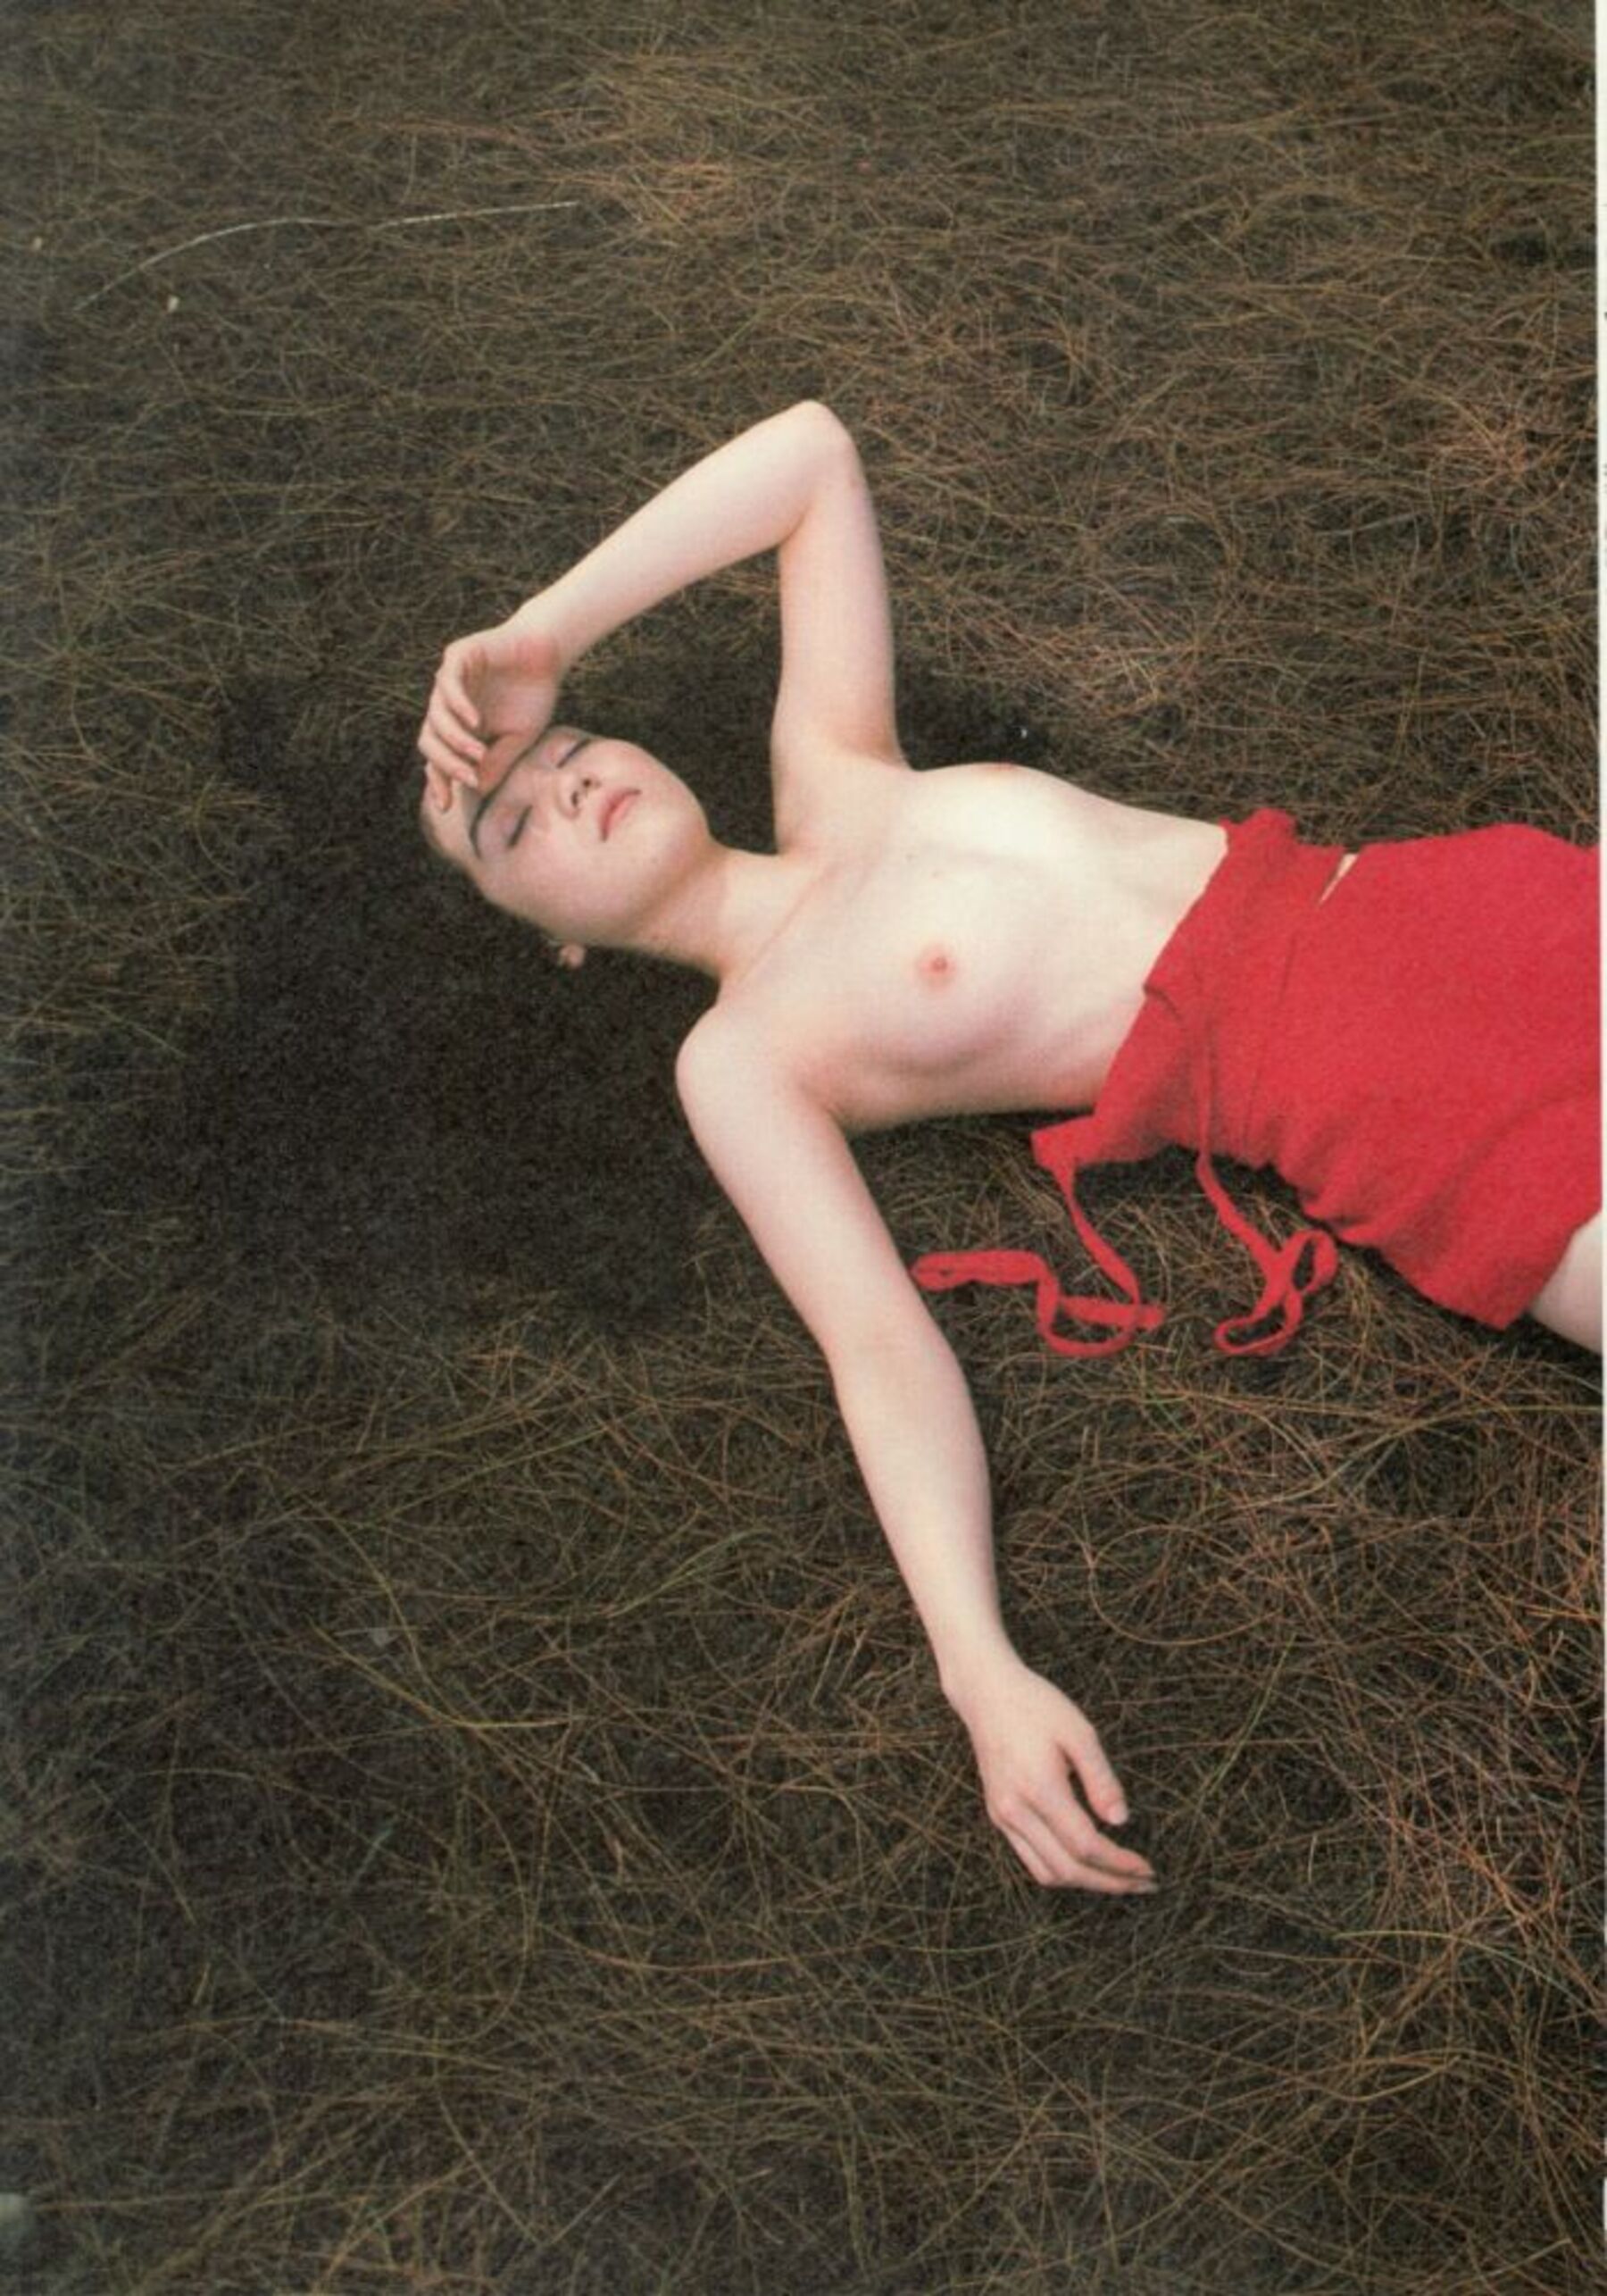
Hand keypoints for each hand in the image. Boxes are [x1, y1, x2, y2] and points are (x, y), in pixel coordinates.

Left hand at [416, 618, 562, 810]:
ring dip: (455, 739)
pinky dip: (458, 705)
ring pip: (436, 716)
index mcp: (457, 727)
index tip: (446, 805)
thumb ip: (496, 762)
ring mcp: (449, 681)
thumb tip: (477, 790)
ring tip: (478, 753)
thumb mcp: (518, 738)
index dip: (438, 781)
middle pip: (429, 740)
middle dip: (445, 764)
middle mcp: (447, 706)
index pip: (435, 757)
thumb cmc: (533, 695)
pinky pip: (448, 684)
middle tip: (468, 778)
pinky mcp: (458, 657)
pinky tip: (475, 721)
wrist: (547, 653)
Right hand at [954, 1655, 1155, 1895]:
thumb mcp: (1079, 1732)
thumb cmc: (1036, 1706)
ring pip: (1046, 1872)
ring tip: (1118, 1878)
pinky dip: (1061, 1869)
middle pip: (1067, 1869)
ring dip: (1085, 1882)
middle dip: (1109, 1882)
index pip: (1085, 1845)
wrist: (986, 1693)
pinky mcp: (998, 1815)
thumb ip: (1101, 1779)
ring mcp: (1002, 1816)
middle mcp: (1015, 1810)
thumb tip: (1122, 1822)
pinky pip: (1030, 1859)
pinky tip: (1086, 1861)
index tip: (1148, 1869)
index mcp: (1039, 1788)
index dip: (1120, 1864)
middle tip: (1143, 1884)